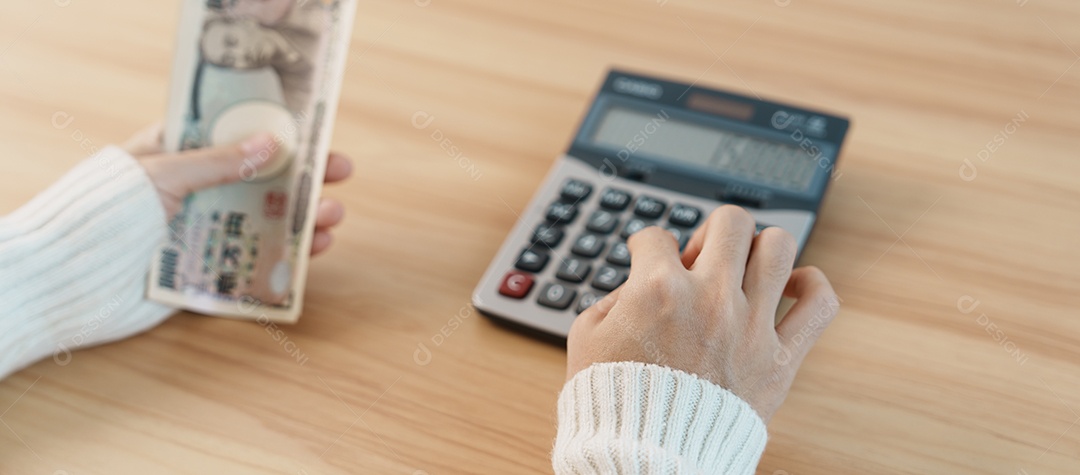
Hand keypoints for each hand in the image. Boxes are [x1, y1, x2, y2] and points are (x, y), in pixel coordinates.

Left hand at [122, 123, 351, 255]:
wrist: (71, 281)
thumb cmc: (106, 213)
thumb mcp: (165, 173)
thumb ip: (219, 162)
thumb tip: (272, 143)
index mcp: (177, 156)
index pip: (236, 137)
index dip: (278, 136)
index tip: (316, 137)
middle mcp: (194, 193)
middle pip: (260, 181)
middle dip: (302, 179)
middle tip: (339, 175)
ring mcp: (201, 232)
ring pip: (264, 222)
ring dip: (301, 218)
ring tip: (328, 217)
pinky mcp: (205, 272)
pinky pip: (253, 262)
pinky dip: (286, 258)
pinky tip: (310, 251)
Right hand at [566, 205, 839, 420]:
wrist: (646, 458)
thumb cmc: (614, 404)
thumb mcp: (586, 339)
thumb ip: (612, 297)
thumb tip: (638, 282)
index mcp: (658, 291)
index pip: (656, 237)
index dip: (645, 246)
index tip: (646, 259)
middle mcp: (710, 299)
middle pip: (729, 222)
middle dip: (710, 232)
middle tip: (699, 260)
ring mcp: (751, 327)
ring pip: (778, 247)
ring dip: (759, 248)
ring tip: (743, 270)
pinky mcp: (780, 359)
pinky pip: (819, 304)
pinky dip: (811, 285)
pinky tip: (789, 286)